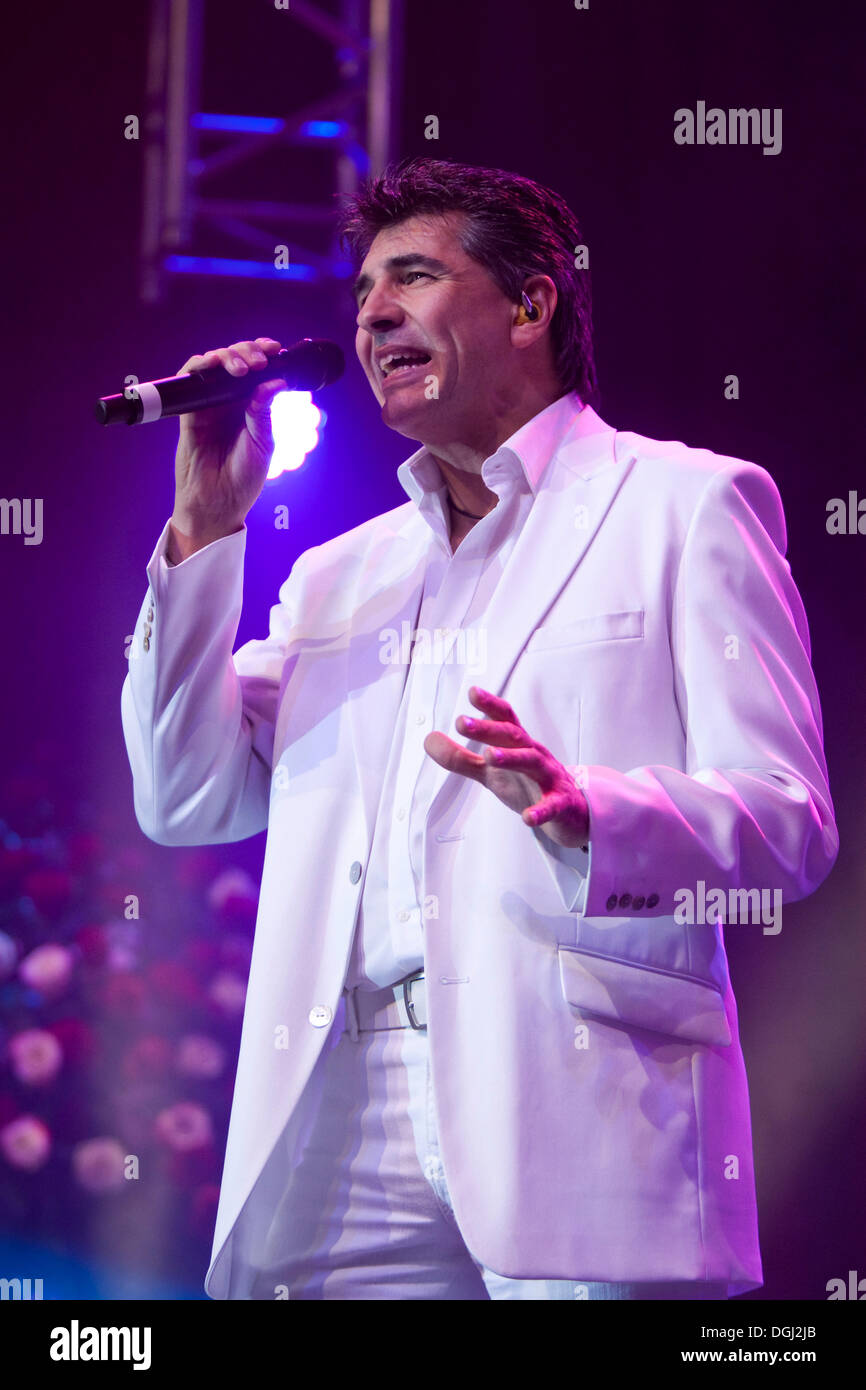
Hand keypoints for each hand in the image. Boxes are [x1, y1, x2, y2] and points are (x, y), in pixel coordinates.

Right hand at [171, 337, 286, 541]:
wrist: (218, 505)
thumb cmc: (243, 480)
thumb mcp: (262, 444)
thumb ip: (263, 413)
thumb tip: (273, 382)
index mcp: (252, 407)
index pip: (257, 371)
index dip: (263, 354)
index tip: (275, 349)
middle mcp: (229, 402)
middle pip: (234, 361)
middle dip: (246, 351)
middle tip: (259, 361)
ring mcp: (208, 405)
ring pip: (212, 365)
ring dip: (226, 356)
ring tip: (241, 366)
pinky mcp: (189, 412)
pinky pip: (190, 382)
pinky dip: (199, 367)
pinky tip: (213, 365)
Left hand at [423, 686, 589, 848]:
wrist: (569, 812)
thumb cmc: (527, 784)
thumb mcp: (490, 772)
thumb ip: (460, 758)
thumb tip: (429, 739)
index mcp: (518, 745)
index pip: (505, 719)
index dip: (489, 705)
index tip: (471, 692)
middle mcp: (535, 755)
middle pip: (514, 736)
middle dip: (488, 728)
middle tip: (461, 723)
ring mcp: (549, 778)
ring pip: (533, 762)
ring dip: (512, 758)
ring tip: (490, 757)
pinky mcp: (560, 804)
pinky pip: (552, 806)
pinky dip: (541, 810)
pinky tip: (528, 817)